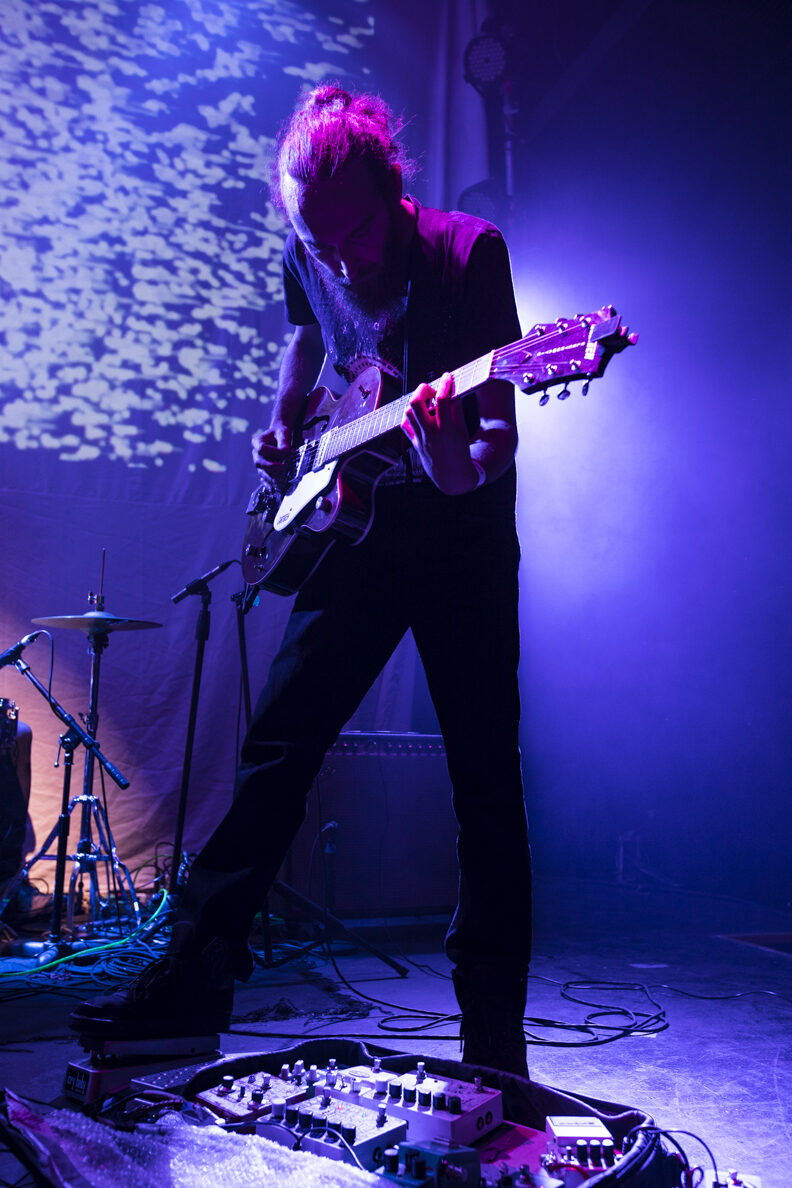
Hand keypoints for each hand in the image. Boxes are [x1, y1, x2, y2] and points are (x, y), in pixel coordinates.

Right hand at [251, 425, 291, 486]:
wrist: (280, 437)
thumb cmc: (280, 434)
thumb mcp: (283, 433)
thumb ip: (284, 442)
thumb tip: (285, 452)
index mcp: (257, 442)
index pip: (262, 449)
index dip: (272, 452)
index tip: (285, 453)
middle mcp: (256, 453)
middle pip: (259, 462)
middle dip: (271, 467)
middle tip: (283, 468)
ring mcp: (259, 463)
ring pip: (261, 472)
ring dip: (271, 477)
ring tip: (280, 481)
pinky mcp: (263, 471)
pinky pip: (263, 479)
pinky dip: (268, 485)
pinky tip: (273, 489)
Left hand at [402, 373, 480, 494]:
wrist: (451, 476)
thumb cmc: (460, 452)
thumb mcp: (463, 430)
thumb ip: (457, 410)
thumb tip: (452, 392)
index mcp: (446, 430)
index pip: (442, 401)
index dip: (445, 384)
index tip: (447, 377)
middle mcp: (430, 433)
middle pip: (416, 403)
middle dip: (422, 390)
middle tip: (431, 389)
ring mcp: (420, 438)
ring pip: (408, 412)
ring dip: (416, 402)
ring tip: (427, 402)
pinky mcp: (414, 443)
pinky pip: (405, 425)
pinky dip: (410, 416)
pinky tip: (420, 415)